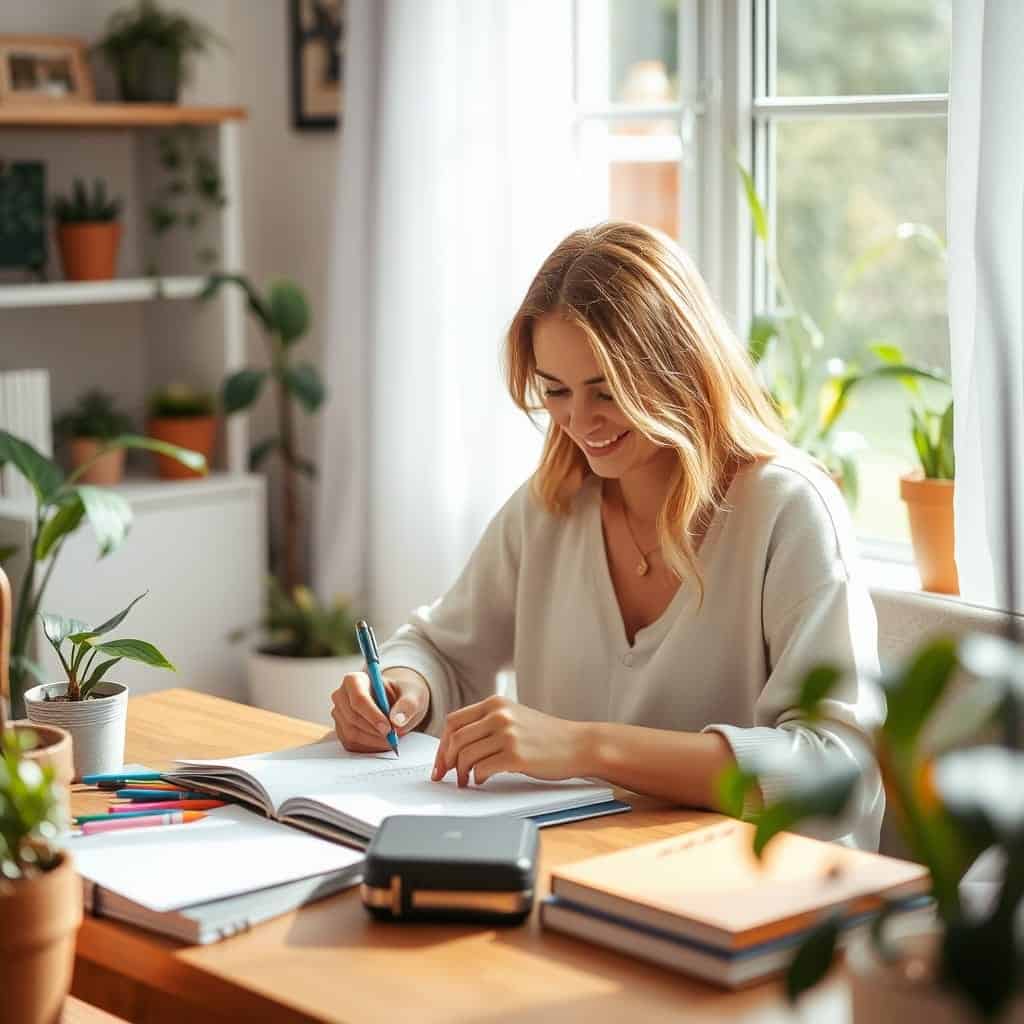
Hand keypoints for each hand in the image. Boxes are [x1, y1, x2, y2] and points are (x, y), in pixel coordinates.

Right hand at [331, 667, 429, 752]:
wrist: (398, 704)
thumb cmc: (403, 695)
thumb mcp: (413, 695)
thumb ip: (407, 705)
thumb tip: (396, 720)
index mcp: (355, 680)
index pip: (358, 699)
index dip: (373, 715)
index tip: (388, 728)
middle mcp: (342, 695)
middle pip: (353, 718)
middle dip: (375, 731)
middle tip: (394, 737)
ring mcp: (339, 714)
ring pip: (351, 733)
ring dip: (374, 740)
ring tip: (391, 739)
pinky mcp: (341, 730)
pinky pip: (351, 744)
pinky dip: (369, 747)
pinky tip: (382, 742)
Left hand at [431, 695, 579, 785]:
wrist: (577, 744)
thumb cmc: (546, 736)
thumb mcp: (514, 717)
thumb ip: (487, 724)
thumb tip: (455, 746)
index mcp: (495, 703)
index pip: (453, 721)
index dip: (442, 745)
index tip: (440, 762)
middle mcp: (499, 715)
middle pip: (455, 740)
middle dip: (446, 762)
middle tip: (447, 776)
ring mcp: (507, 734)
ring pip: (465, 756)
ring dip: (461, 773)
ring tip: (466, 781)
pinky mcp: (515, 755)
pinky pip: (482, 769)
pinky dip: (477, 778)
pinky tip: (482, 780)